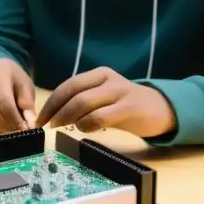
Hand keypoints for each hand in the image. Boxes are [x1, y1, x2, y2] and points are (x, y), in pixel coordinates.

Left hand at [36, 67, 175, 137]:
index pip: (68, 85)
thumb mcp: (105, 97)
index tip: (41, 117)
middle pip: (73, 92)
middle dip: (55, 110)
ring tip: (62, 128)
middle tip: (47, 125)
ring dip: (68, 117)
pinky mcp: (129, 108)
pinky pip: (100, 116)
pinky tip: (84, 129)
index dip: (52, 101)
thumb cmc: (127, 106)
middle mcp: (108, 79)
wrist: (162, 109)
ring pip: (84, 102)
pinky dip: (87, 124)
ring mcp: (120, 92)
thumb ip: (84, 100)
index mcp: (99, 74)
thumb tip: (55, 114)